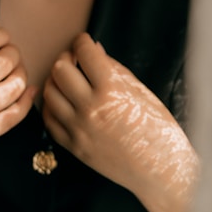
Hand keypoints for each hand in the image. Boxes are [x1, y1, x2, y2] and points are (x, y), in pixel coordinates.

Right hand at [0, 27, 35, 170]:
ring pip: (14, 86)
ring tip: (18, 73)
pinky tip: (29, 92)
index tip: (4, 38)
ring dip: (21, 76)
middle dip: (14, 55)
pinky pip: (11, 117)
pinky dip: (25, 103)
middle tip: (11, 57)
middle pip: (6, 61)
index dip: (2, 36)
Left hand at [41, 33, 197, 202]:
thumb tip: (94, 50)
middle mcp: (90, 108)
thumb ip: (115, 69)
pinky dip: (52, 105)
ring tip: (68, 80)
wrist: (161, 169)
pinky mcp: (73, 147)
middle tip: (75, 59)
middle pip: (60, 69)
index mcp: (111, 90)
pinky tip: (62, 100)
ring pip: (49, 93)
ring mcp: (79, 130)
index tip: (84, 42)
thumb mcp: (141, 92)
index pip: (85, 53)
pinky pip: (49, 119)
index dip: (82, 42)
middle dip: (67, 58)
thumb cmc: (159, 129)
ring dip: (56, 81)